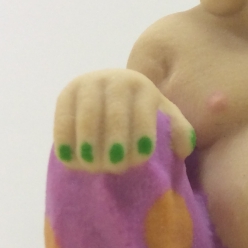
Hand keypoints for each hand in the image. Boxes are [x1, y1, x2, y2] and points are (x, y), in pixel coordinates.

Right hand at [53, 69, 194, 172]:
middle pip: (114, 115)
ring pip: (87, 115)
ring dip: (89, 144)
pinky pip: (63, 118)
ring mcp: (87, 84)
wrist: (108, 94)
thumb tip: (183, 148)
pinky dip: (65, 140)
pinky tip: (69, 160)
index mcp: (142, 85)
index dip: (142, 135)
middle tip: (115, 167)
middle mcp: (114, 79)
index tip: (140, 160)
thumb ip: (177, 131)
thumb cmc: (141, 113)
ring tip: (92, 166)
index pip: (142, 112)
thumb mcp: (163, 117)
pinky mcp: (65, 93)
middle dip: (115, 143)